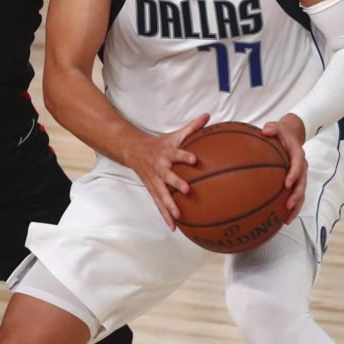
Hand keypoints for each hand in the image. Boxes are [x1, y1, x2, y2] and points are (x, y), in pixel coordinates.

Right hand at [127, 113, 209, 229]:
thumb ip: (193, 127)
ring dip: (169, 205)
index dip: (184, 156)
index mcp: (166, 153)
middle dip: (176, 183)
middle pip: (168, 176)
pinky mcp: (153, 190)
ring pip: (161, 194)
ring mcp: (155, 181)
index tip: (194, 159)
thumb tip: (208, 115)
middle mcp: (160, 168)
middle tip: (187, 189)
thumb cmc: (161, 144)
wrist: (135, 151)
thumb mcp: (175, 134)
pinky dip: (166, 216)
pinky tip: (174, 227)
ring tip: (178, 215)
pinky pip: (159, 205)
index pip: (177, 153)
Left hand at [261, 114, 308, 216]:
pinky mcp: (296, 182)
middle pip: (302, 183)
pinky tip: (284, 218)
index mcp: (297, 154)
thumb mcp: (276, 126)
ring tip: (287, 218)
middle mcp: (301, 166)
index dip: (294, 174)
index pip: (298, 164)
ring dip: (296, 206)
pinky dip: (292, 207)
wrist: (290, 135)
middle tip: (288, 205)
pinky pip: (296, 195)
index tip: (287, 183)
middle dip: (296, 195)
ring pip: (301, 193)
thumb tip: (265, 131)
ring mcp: (300, 175)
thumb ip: (272, 128)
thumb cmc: (280, 132)